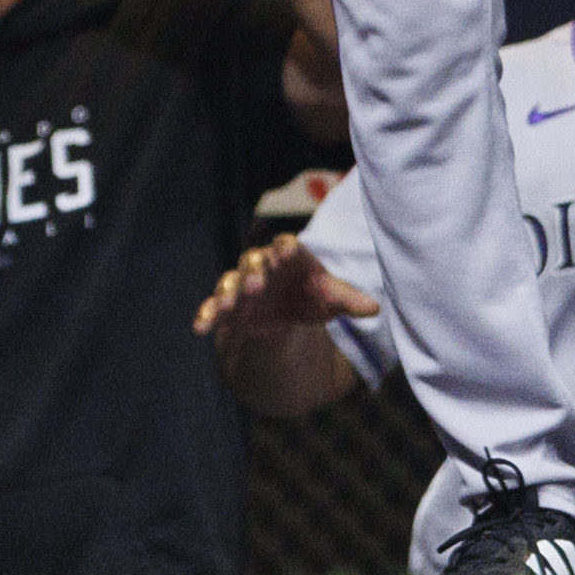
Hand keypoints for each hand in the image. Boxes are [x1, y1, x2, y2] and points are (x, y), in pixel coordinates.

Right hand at [193, 231, 379, 345]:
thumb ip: (347, 300)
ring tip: (231, 302)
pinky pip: (212, 307)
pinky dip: (205, 316)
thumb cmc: (310, 295)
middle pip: (254, 261)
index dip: (287, 248)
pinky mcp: (226, 307)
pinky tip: (199, 329)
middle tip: (258, 278)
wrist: (285, 309)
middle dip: (255, 269)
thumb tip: (374, 309)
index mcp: (288, 257)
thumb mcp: (329, 298)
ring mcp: (240, 286)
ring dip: (230, 291)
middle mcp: (261, 266)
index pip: (286, 246)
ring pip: (230, 283)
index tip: (289, 250)